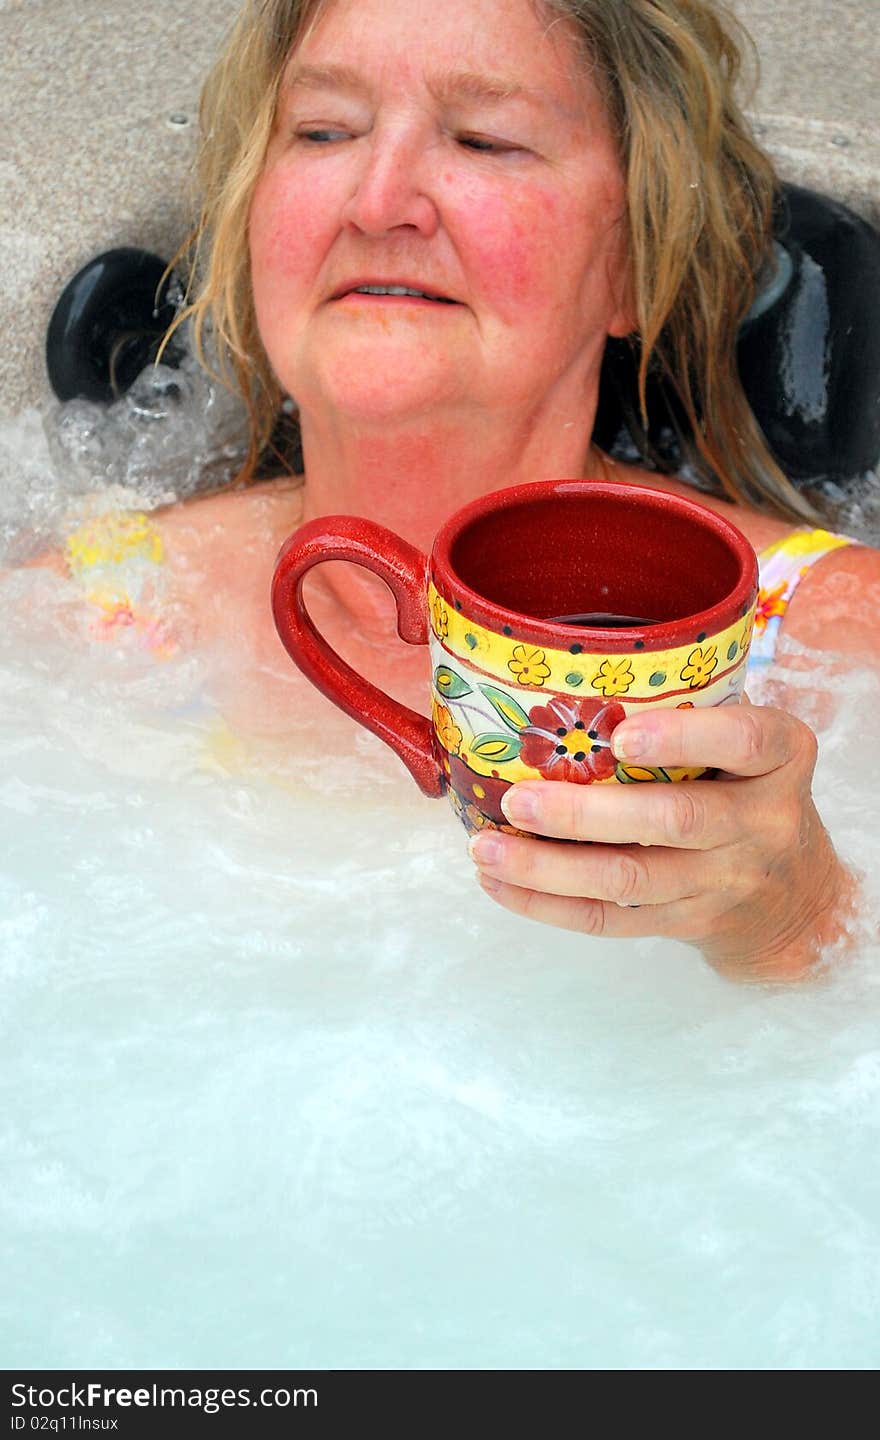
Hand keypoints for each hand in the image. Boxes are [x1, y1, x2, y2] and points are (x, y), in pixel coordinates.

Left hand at [469, 702, 857, 981]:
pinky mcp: (686, 924)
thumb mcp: (749, 739)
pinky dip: (548, 905)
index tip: (621, 735)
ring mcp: (725, 881)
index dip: (684, 739)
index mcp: (782, 756)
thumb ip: (694, 706)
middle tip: (516, 800)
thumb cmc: (747, 786)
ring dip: (550, 867)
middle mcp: (762, 821)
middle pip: (673, 820)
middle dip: (585, 814)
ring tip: (486, 848)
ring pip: (630, 880)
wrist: (795, 895)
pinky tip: (500, 883)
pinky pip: (611, 921)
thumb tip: (572, 671)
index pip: (745, 742)